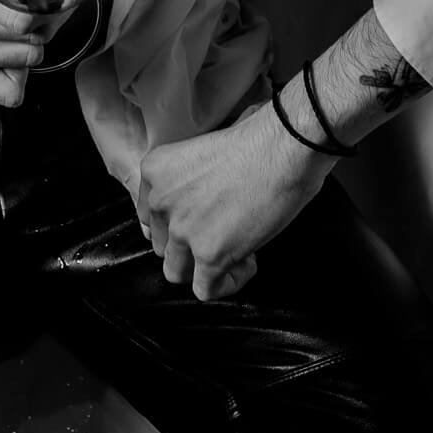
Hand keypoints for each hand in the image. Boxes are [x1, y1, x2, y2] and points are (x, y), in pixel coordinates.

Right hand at [0, 0, 45, 105]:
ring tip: (28, 32)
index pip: (24, 13)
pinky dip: (16, 74)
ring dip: (32, 48)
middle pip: (29, 41)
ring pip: (23, 66)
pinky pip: (3, 90)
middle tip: (46, 12)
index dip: (48, 5)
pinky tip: (10, 56)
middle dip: (45, 26)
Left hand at [136, 97, 335, 302]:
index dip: (178, 224)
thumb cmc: (257, 141)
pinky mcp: (209, 254)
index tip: (204, 219)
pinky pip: (206, 290)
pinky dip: (228, 282)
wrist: (282, 147)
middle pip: (163, 245)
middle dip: (192, 245)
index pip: (150, 217)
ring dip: (205, 266)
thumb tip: (199, 206)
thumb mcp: (202, 150)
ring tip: (236, 247)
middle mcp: (161, 202)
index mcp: (155, 172)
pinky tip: (248, 260)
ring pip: (177, 271)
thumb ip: (188, 180)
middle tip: (225, 231)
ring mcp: (182, 230)